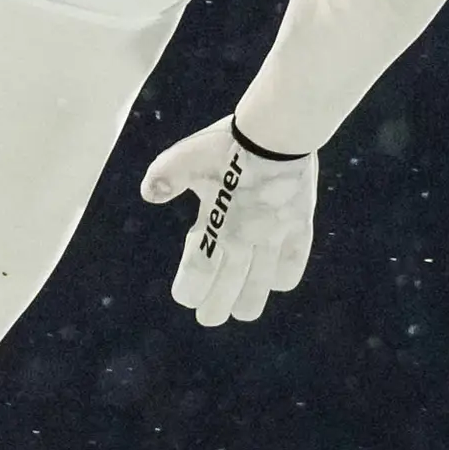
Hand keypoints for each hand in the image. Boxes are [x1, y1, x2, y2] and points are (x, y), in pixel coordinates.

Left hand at [139, 120, 318, 326]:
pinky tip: (278, 283)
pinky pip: (293, 261)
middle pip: (229, 284)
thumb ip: (166, 176)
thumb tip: (148, 194)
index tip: (185, 298)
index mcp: (216, 223)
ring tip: (243, 313)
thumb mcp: (188, 155)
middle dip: (217, 305)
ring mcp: (275, 234)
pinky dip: (284, 277)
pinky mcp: (299, 224)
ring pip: (262, 281)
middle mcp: (245, 237)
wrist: (278, 131)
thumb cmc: (228, 142)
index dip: (191, 288)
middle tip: (209, 319)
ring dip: (250, 301)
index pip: (199, 268)